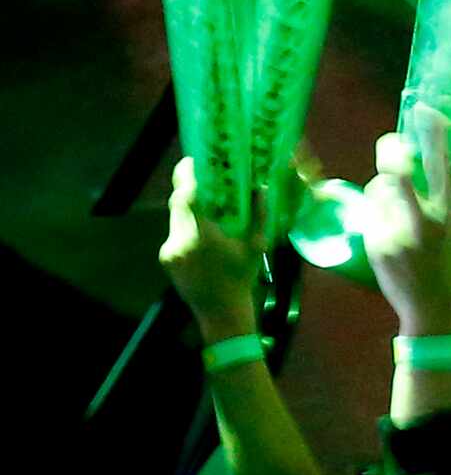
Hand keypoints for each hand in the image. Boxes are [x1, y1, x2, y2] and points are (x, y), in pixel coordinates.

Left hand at [160, 157, 263, 337]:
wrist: (220, 314)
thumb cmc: (241, 278)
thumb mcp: (255, 245)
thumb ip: (258, 215)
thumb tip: (260, 187)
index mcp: (201, 236)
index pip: (187, 199)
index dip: (187, 177)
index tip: (193, 160)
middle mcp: (179, 241)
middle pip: (178, 204)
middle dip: (188, 186)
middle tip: (202, 172)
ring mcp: (170, 251)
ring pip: (175, 217)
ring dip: (189, 205)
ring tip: (207, 198)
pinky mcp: (167, 259)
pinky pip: (175, 231)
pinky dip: (187, 222)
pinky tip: (203, 225)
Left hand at [360, 115, 450, 334]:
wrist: (434, 314)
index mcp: (448, 214)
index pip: (439, 162)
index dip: (432, 132)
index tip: (425, 110)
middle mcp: (418, 221)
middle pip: (395, 173)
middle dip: (390, 150)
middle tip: (392, 143)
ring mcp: (392, 235)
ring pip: (378, 190)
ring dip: (386, 184)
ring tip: (395, 193)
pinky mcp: (374, 247)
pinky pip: (371, 212)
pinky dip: (379, 208)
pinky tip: (391, 220)